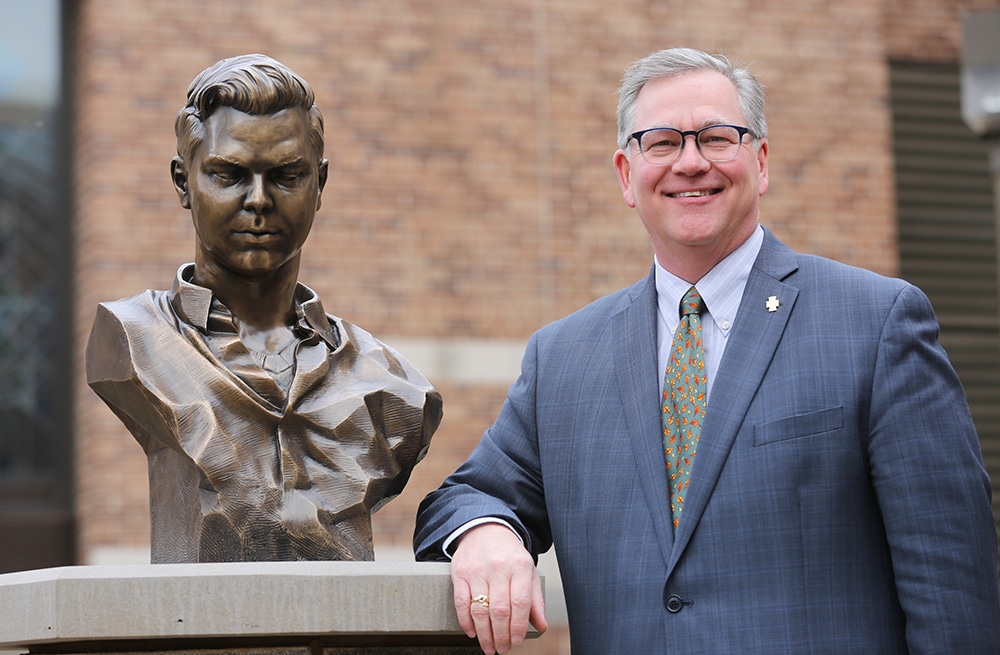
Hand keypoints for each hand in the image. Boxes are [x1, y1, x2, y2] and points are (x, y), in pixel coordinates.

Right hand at [450, 523, 547, 653]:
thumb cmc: (508, 554)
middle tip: (502, 649)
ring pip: (479, 609)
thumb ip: (535, 599)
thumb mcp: (528, 571)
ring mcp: (477, 570)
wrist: (484, 529)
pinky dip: (466, 622)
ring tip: (489, 646)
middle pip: (499, 610)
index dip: (518, 625)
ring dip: (484, 634)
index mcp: (519, 567)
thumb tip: (541, 626)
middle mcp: (498, 568)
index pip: (520, 602)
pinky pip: (461, 603)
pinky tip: (472, 632)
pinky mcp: (460, 573)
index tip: (517, 640)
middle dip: (501, 635)